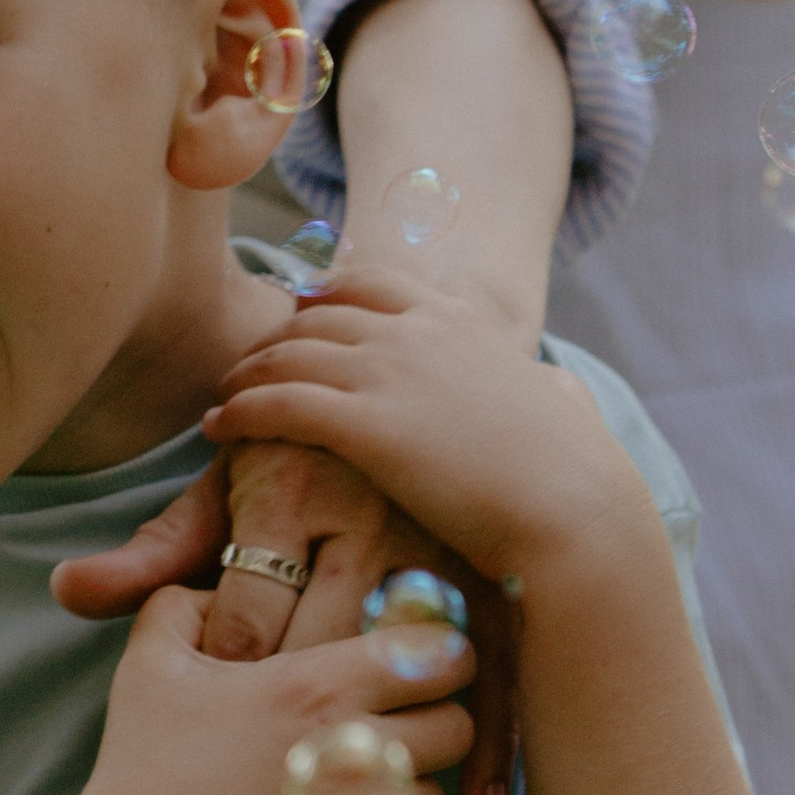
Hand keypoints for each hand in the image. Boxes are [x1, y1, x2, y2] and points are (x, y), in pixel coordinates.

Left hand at [51, 439, 516, 794]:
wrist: (389, 386)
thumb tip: (67, 591)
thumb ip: (150, 554)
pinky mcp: (489, 568)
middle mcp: (365, 516)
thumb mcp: (217, 495)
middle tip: (281, 787)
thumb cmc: (287, 460)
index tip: (219, 721)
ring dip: (399, 747)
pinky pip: (493, 667)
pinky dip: (490, 740)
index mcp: (287, 492)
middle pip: (328, 651)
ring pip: (410, 666)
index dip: (226, 685)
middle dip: (300, 728)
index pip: (248, 620)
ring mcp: (435, 543)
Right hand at [69, 583, 475, 794]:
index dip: (440, 656)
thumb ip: (182, 605)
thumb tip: (212, 591)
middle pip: (457, 726)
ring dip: (405, 790)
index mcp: (320, 686)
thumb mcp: (151, 664)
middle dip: (435, 722)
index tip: (418, 664)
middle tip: (395, 726)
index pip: (438, 655)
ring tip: (353, 787)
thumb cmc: (145, 767)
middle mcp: (360, 747)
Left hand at [202, 260, 624, 596]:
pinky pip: (277, 404)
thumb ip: (548, 387)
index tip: (294, 316)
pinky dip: (239, 411)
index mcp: (458, 320)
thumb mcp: (563, 407)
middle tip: (245, 366)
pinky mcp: (363, 424)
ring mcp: (387, 373)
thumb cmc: (575, 477)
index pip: (368, 282)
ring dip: (245, 373)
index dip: (320, 297)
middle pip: (315, 314)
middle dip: (272, 337)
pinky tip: (219, 429)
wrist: (573, 512)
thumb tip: (557, 388)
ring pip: (286, 355)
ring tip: (224, 396)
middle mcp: (416, 332)